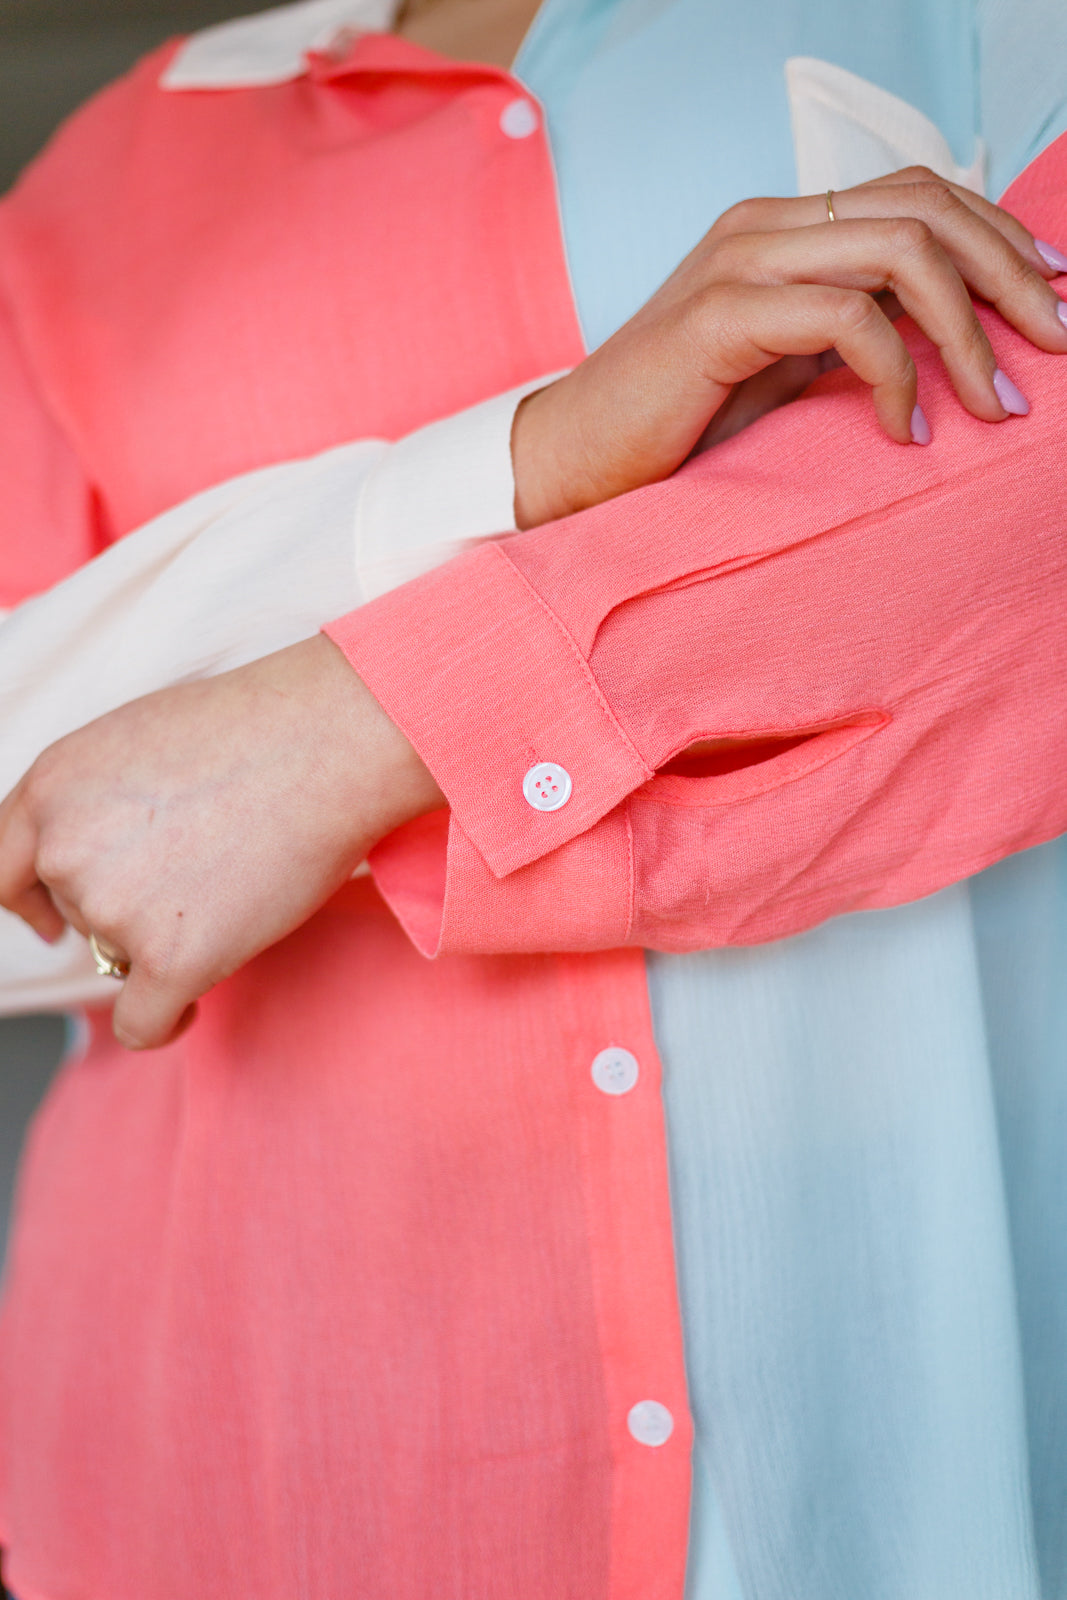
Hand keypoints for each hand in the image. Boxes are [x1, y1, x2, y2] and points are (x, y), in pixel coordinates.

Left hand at [0, 636, 443, 1048]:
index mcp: (51, 787)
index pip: (2, 870)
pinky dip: (164, 1021)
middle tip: (198, 873)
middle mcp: (66, 850)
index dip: (29, 900)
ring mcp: (114, 908)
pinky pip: (140, 1023)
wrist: (326, 745)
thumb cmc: (254, 731)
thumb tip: (86, 863)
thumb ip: (91, 802)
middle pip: (76, 915)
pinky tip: (190, 1003)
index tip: (49, 922)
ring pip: (119, 959)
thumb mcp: (134, 740)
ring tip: (232, 884)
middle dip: (124, 910)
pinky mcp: (171, 959)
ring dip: (165, 940)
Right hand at [512, 166, 1066, 524]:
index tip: (1049, 299)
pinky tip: (906, 431)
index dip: (999, 237)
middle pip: (926, 207)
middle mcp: (764, 225)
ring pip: (901, 251)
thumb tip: (944, 334)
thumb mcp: (783, 368)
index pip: (919, 193)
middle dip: (1010, 275)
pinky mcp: (720, 316)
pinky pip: (846, 320)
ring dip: (968, 329)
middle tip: (1055, 343)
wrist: (572, 461)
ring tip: (997, 400)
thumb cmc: (675, 426)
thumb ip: (851, 330)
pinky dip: (897, 377)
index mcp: (782, 227)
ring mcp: (740, 261)